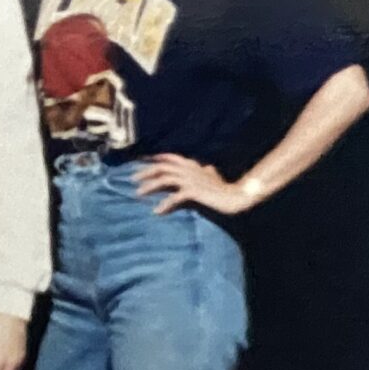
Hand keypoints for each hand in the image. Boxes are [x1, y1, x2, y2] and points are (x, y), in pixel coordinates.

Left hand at [135, 153, 257, 215]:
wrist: (236, 196)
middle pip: (161, 167)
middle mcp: (189, 170)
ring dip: (149, 186)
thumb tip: (207, 167)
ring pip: (164, 180)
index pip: (169, 157)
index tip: (141, 161)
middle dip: (145, 172)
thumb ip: (207, 171)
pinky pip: (174, 197)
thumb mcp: (213, 176)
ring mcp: (191, 180)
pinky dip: (164, 204)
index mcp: (192, 165)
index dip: (155, 158)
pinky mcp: (194, 192)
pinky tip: (157, 212)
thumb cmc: (224, 188)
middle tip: (132, 179)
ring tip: (138, 193)